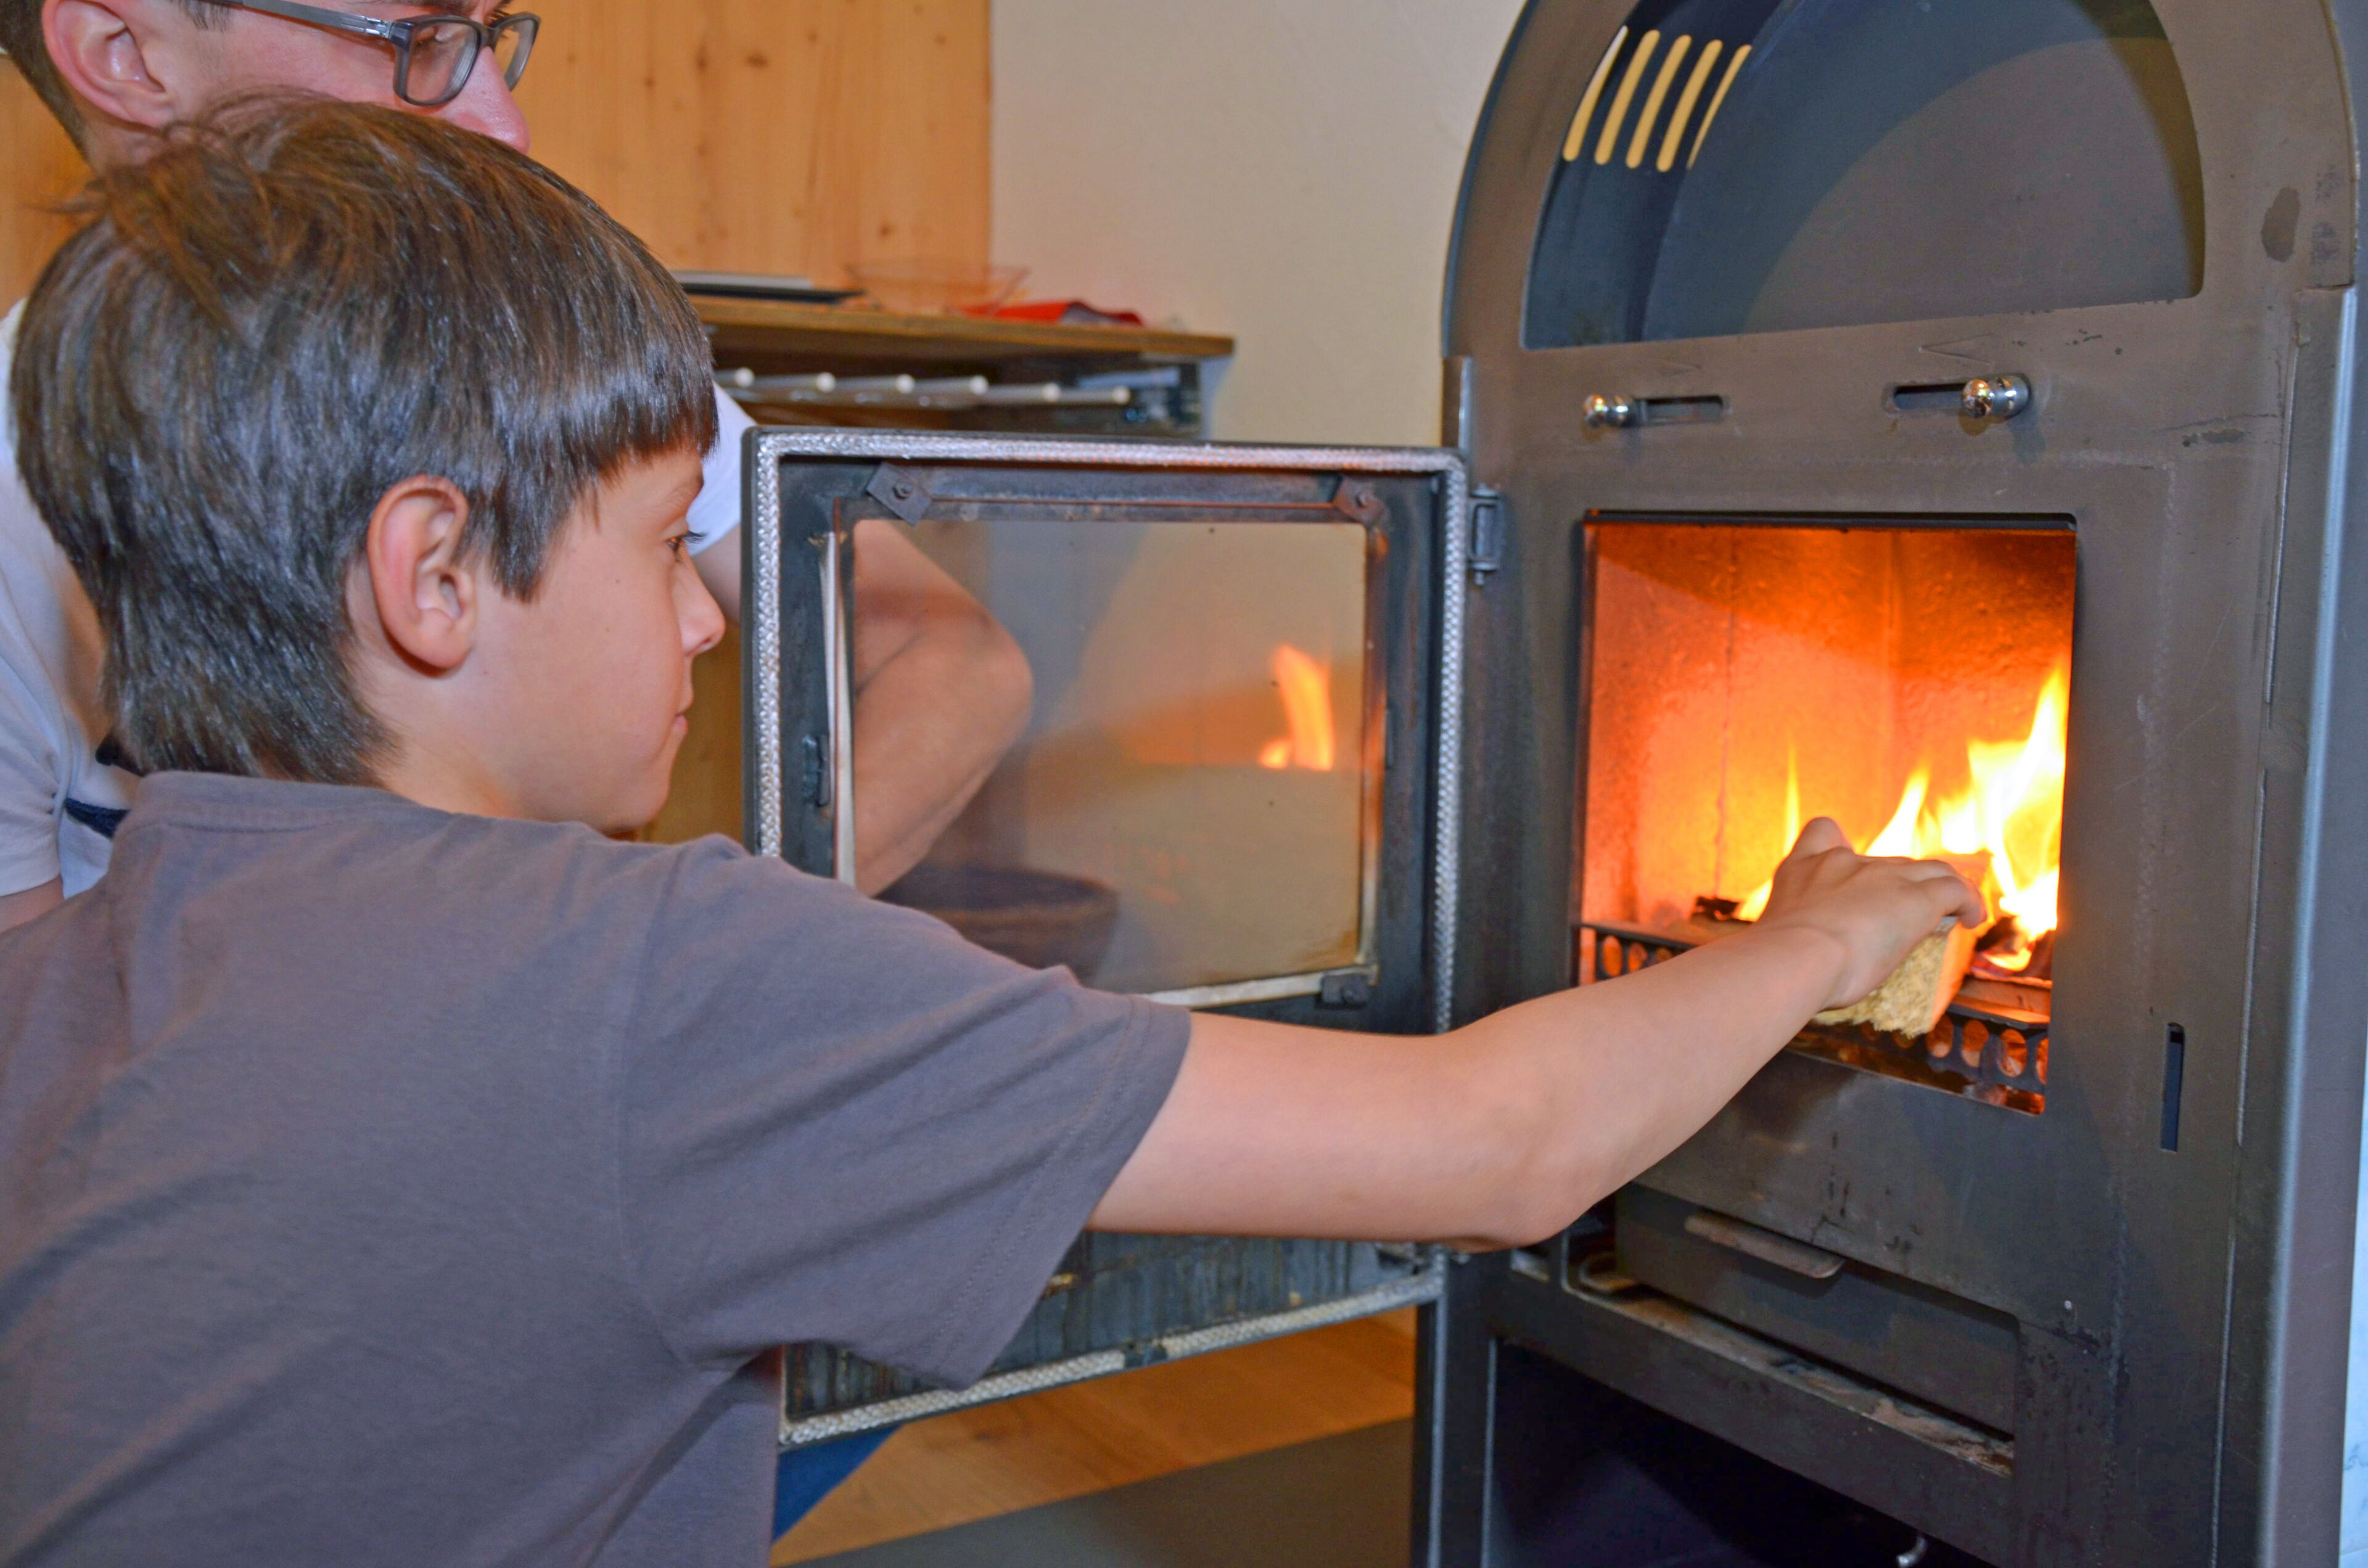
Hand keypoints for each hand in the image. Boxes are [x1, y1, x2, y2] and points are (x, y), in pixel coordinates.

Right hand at [1754, 819, 1987, 1011]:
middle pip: (1888, 863)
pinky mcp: (1916, 898)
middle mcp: (1843, 862)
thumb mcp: (1781, 938)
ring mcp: (1882, 876)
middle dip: (1901, 887)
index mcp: (1803, 868)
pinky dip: (1969, 902)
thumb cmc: (1781, 963)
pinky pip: (1955, 890)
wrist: (1794, 959)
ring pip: (1930, 871)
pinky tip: (1974, 920)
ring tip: (1955, 914)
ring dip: (1943, 891)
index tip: (1848, 866)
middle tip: (1907, 921)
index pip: (1822, 832)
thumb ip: (1800, 934)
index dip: (1839, 846)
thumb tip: (1814, 963)